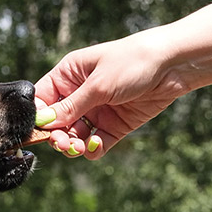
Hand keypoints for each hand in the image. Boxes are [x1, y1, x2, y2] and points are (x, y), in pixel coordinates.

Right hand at [32, 31, 188, 158]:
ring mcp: (96, 112)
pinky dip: (94, 149)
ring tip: (80, 147)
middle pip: (56, 124)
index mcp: (69, 76)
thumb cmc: (133, 62)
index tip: (40, 132)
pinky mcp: (113, 126)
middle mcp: (79, 95)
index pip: (42, 101)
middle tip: (64, 143)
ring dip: (74, 146)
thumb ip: (70, 106)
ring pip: (74, 137)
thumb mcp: (97, 85)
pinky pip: (96, 144)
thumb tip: (44, 122)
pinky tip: (97, 146)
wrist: (173, 65)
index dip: (38, 118)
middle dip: (57, 136)